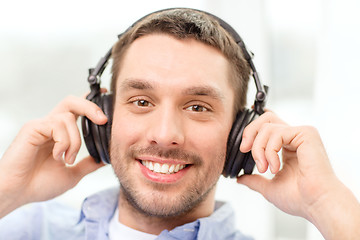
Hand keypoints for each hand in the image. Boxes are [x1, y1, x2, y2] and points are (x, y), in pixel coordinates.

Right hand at [0, 96, 106, 217]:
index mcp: (59, 134)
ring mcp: (41, 126)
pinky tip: (57, 156)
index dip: (90, 103)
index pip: (76, 111)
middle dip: (90, 106)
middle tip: (103, 120)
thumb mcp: (72, 174)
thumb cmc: (38, 185)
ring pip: (69, 118)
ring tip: (67, 159)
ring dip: (75, 141)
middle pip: (72, 102)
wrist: (17, 193)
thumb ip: (88, 164)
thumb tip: (105, 159)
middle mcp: (50, 126)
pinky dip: (63, 142)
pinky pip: (57, 125)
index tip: (104, 99)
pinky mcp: (32, 128)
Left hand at [237, 111, 359, 238]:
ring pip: (267, 127)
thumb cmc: (299, 198)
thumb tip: (240, 178)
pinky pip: (277, 132)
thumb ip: (254, 180)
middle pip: (266, 118)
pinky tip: (275, 167)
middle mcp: (294, 138)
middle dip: (250, 132)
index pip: (266, 127)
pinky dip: (270, 150)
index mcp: (287, 147)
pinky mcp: (306, 133)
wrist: (316, 204)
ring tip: (264, 168)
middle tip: (244, 149)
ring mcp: (301, 134)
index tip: (243, 149)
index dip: (251, 132)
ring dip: (259, 148)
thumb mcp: (269, 187)